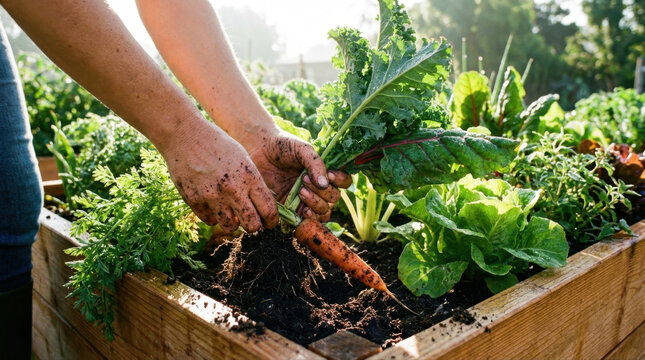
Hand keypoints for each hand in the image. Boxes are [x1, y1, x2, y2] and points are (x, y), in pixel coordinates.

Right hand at [159, 120, 277, 232]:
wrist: (185, 135)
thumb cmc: (218, 144)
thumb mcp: (243, 158)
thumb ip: (252, 182)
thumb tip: (260, 205)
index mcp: (249, 177)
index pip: (268, 210)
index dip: (271, 220)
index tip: (269, 221)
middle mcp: (232, 189)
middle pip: (252, 226)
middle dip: (254, 225)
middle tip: (251, 220)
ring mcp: (212, 196)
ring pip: (230, 228)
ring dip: (232, 223)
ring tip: (231, 213)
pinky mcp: (194, 200)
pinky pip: (209, 221)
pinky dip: (214, 216)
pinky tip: (214, 205)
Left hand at [246, 129, 351, 220]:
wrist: (258, 151)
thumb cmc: (282, 146)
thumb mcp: (301, 149)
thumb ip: (315, 163)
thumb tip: (325, 183)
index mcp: (324, 172)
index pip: (343, 182)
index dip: (340, 181)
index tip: (329, 175)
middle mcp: (318, 188)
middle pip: (333, 199)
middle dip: (323, 192)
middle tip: (304, 180)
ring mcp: (305, 200)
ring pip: (323, 212)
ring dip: (315, 204)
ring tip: (300, 191)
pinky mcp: (291, 210)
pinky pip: (306, 221)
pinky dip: (307, 218)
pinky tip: (302, 209)